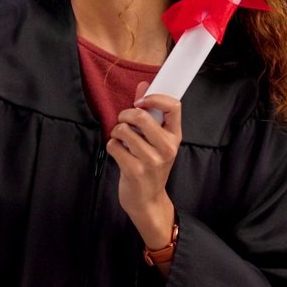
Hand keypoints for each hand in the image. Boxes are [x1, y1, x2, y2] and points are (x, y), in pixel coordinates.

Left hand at [108, 82, 180, 262]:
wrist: (147, 200)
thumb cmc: (150, 166)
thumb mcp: (156, 140)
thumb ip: (150, 112)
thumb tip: (143, 85)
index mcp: (175, 137)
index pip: (173, 106)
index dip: (154, 97)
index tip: (141, 101)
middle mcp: (167, 148)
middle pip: (141, 115)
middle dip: (125, 115)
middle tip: (124, 122)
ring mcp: (151, 160)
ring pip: (123, 130)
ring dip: (117, 132)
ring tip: (122, 141)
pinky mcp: (134, 170)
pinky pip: (113, 145)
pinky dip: (112, 146)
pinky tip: (119, 154)